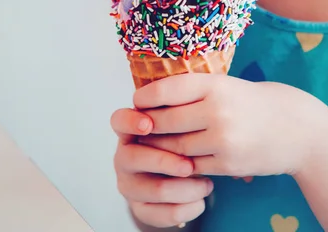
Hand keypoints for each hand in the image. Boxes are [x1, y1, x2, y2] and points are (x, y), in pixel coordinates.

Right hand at [111, 108, 214, 227]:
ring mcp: (129, 184)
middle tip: (191, 166)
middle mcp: (125, 157)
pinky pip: (162, 213)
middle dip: (165, 162)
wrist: (183, 175)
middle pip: (134, 158)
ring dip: (185, 189)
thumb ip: (181, 117)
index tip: (148, 124)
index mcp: (131, 131)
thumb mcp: (180, 125)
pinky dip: (186, 208)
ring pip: (154, 189)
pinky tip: (200, 201)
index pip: (120, 121)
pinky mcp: (140, 208)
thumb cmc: (181, 142)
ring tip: (207, 185)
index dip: (130, 122)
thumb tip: (197, 115)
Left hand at [135, 74, 327, 178]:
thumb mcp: (228, 86)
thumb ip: (195, 92)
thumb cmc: (257, 103)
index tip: (137, 102)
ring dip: (161, 148)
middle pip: (165, 122)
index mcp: (216, 85)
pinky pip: (192, 166)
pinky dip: (182, 164)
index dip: (146, 97)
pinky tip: (179, 159)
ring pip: (175, 147)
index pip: (167, 90)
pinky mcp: (228, 164)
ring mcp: (223, 140)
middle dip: (149, 126)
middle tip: (139, 126)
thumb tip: (151, 100)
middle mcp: (218, 110)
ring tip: (154, 143)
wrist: (299, 129)